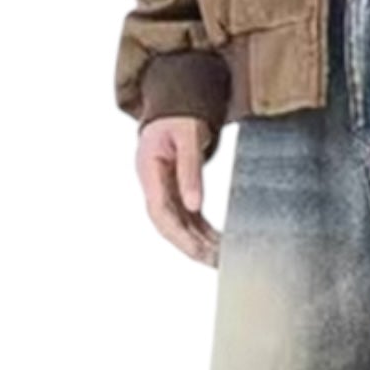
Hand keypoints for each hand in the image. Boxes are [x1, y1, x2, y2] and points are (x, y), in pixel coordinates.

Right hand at [136, 116, 219, 265]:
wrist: (175, 108)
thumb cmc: (179, 116)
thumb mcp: (188, 136)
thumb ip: (190, 169)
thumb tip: (193, 204)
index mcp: (149, 170)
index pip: (160, 211)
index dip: (178, 232)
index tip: (199, 248)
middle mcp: (154, 184)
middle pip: (168, 224)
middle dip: (191, 246)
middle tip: (215, 261)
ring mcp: (163, 190)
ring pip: (179, 225)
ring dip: (199, 243)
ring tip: (220, 258)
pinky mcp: (176, 192)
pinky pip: (188, 218)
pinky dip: (203, 232)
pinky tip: (218, 243)